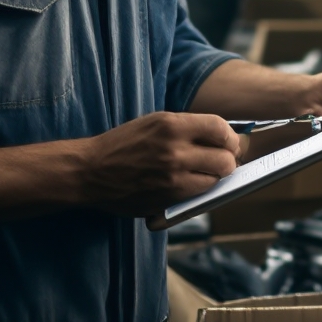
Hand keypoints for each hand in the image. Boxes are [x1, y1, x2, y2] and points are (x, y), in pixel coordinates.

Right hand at [77, 112, 240, 221]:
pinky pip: (199, 195)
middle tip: (220, 160)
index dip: (230, 137)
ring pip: (215, 180)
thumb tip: (222, 135)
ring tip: (203, 172)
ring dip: (214, 177)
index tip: (229, 142)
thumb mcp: (155, 122)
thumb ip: (187, 128)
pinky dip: (199, 190)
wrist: (91, 171)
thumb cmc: (123, 144)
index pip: (220, 129)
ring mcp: (172, 178)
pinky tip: (188, 183)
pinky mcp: (167, 198)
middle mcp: (175, 151)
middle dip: (228, 160)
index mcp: (172, 125)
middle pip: (225, 159)